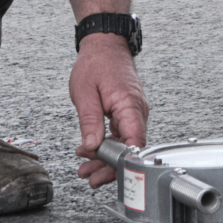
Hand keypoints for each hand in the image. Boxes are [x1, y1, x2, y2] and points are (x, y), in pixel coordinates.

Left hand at [70, 36, 147, 185]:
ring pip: (124, 144)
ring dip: (105, 158)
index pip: (134, 142)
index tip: (106, 173)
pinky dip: (106, 145)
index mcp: (129, 105)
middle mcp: (137, 111)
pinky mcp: (127, 112)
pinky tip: (90, 151)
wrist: (104, 44)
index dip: (123, 161)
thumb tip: (92, 146)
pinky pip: (121, 135)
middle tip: (91, 178)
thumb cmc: (96, 63)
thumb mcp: (85, 93)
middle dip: (109, 167)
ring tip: (86, 169)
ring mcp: (133, 112)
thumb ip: (90, 121)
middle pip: (129, 148)